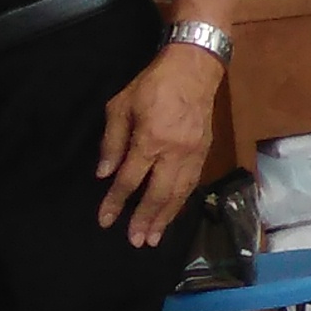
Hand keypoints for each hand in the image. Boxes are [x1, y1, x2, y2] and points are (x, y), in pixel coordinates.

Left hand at [98, 43, 223, 242]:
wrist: (194, 69)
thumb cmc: (152, 85)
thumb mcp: (120, 106)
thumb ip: (112, 141)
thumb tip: (105, 174)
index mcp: (150, 140)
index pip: (130, 180)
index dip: (115, 202)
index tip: (105, 221)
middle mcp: (175, 152)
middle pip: (159, 194)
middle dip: (145, 219)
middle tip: (136, 241)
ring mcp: (193, 153)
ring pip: (180, 193)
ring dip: (166, 217)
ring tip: (155, 237)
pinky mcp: (205, 152)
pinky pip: (192, 183)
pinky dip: (181, 201)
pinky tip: (173, 212)